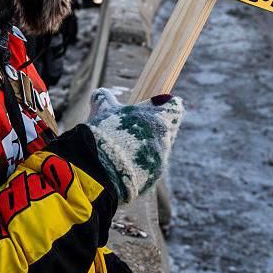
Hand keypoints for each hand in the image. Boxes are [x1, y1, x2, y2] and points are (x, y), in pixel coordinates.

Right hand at [86, 88, 183, 203]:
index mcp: (159, 117)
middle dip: (151, 128)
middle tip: (132, 128)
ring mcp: (161, 160)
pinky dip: (138, 164)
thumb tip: (98, 95)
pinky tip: (121, 164)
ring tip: (123, 149)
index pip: (174, 106)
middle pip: (166, 129)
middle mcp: (165, 139)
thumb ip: (104, 99)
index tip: (154, 104)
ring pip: (158, 149)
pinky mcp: (153, 178)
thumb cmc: (105, 133)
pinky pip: (149, 167)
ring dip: (144, 147)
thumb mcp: (103, 110)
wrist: (101, 170)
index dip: (164, 104)